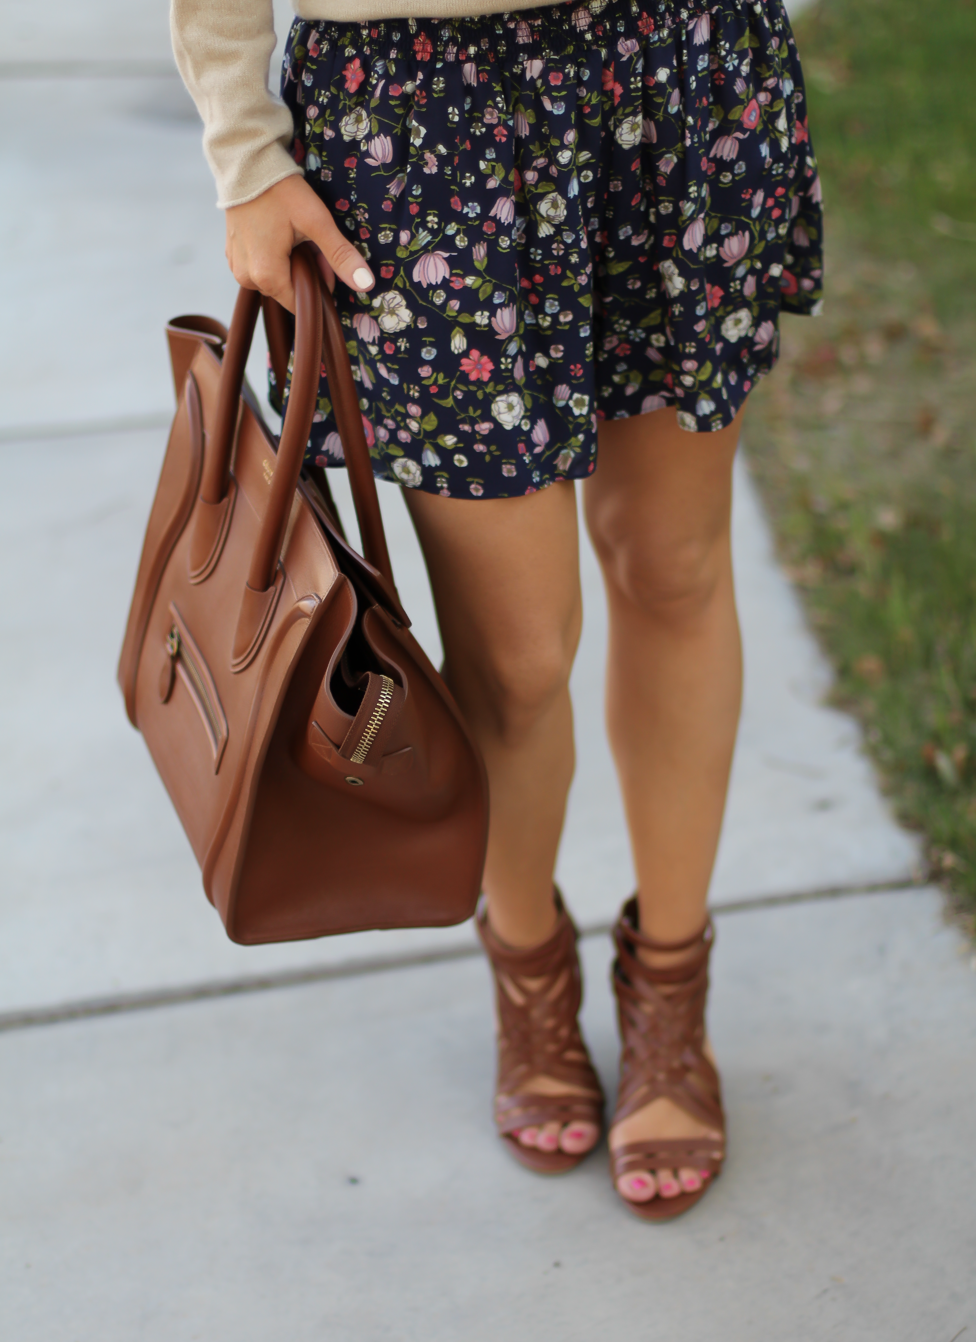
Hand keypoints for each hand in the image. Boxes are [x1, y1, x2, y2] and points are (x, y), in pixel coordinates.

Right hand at [224, 174, 374, 310]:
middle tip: (311, 243)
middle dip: (305, 273)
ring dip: (290, 266)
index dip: (318, 286)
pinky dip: (273, 259)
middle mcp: (247, 278)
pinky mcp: (232, 256)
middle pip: (287, 292)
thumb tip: (366, 284)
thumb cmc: (280, 191)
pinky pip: (259, 270)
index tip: (324, 261)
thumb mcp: (316, 222)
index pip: (300, 304)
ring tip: (294, 237)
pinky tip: (278, 236)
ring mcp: (237, 268)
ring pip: (274, 281)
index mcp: (266, 276)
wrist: (245, 164)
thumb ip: (340, 255)